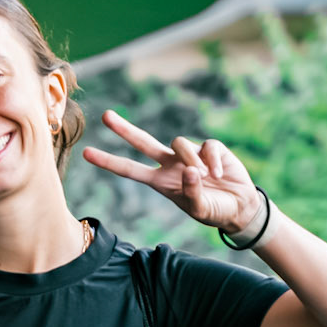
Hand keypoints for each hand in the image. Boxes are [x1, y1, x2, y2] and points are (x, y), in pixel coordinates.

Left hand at [84, 111, 263, 235]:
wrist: (239, 207)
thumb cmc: (214, 210)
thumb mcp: (200, 209)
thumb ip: (192, 194)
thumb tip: (191, 170)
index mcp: (161, 182)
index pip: (130, 170)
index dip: (109, 162)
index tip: (86, 153)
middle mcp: (170, 165)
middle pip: (143, 142)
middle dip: (124, 130)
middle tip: (105, 116)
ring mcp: (190, 154)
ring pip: (179, 143)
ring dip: (191, 159)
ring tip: (208, 178)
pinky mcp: (210, 147)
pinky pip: (207, 146)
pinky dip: (213, 161)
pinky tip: (220, 175)